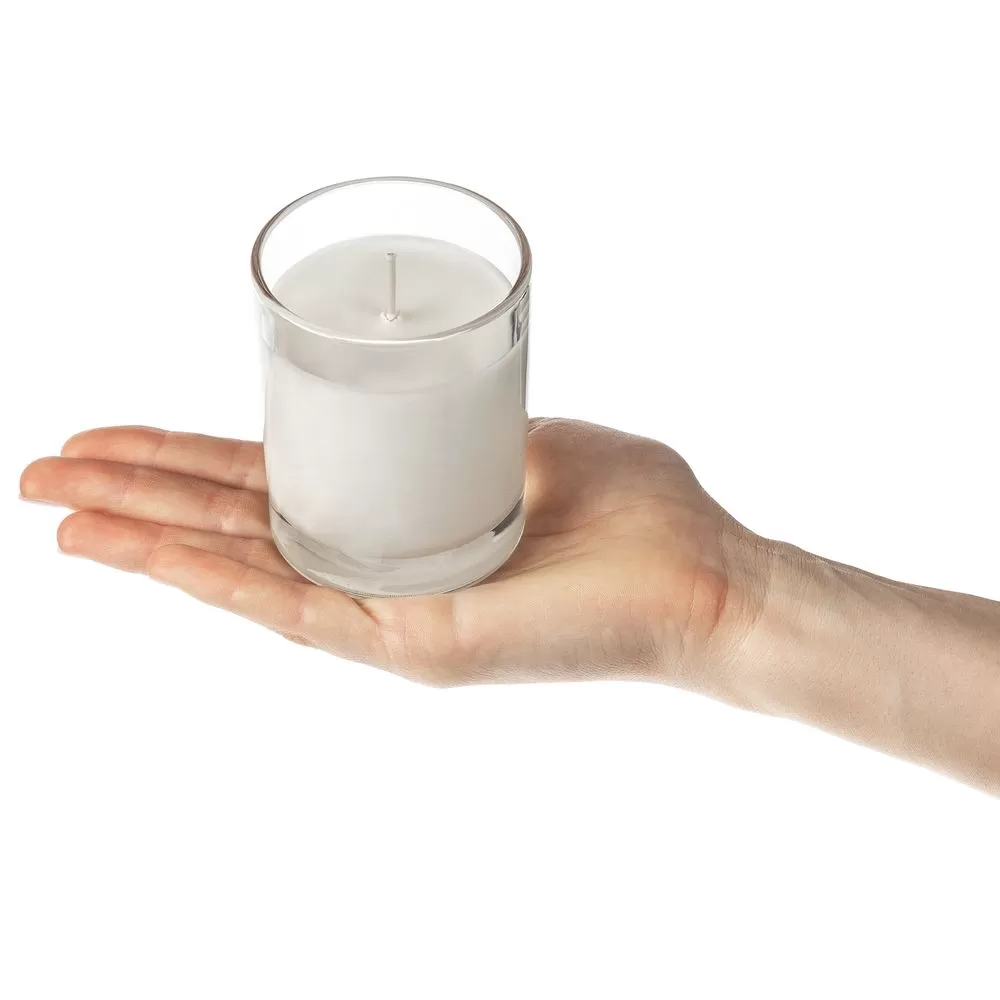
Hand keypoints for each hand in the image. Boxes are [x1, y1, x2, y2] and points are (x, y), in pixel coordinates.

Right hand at [19, 420, 765, 688]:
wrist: (705, 578)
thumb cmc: (633, 511)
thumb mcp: (527, 439)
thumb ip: (462, 425)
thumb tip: (421, 387)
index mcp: (401, 517)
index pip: (272, 486)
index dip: (187, 459)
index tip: (117, 435)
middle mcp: (380, 570)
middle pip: (237, 527)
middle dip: (137, 495)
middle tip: (44, 469)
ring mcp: (390, 612)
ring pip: (244, 572)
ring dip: (147, 538)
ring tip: (59, 508)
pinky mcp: (415, 640)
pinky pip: (294, 608)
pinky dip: (211, 579)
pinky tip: (138, 553)